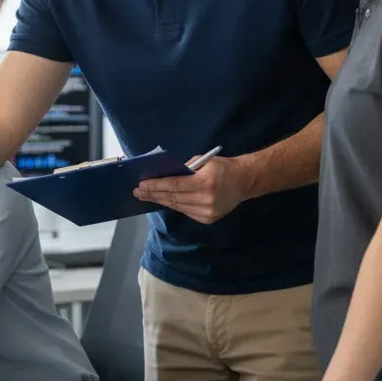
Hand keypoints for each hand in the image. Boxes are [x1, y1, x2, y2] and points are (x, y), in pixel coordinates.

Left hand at [134, 156, 249, 224]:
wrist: (244, 181)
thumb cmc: (222, 167)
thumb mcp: (203, 161)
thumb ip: (184, 169)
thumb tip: (162, 175)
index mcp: (205, 183)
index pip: (173, 186)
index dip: (155, 186)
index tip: (141, 184)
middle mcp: (206, 200)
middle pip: (172, 198)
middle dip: (153, 194)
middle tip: (137, 192)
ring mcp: (207, 212)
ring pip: (177, 206)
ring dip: (160, 201)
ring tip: (146, 196)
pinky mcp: (208, 219)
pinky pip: (185, 211)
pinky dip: (173, 205)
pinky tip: (162, 201)